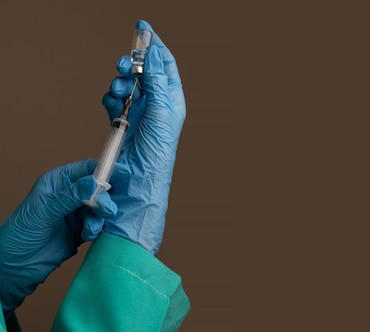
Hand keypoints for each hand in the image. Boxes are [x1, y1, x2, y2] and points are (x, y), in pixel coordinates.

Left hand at [0, 160, 116, 314]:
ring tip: (90, 228)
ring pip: (101, 208)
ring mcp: (76, 213)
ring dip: (100, 218)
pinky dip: (97, 230)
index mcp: (59, 182)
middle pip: (99, 189)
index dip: (105, 170)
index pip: (87, 169)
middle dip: (104, 200)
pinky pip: (99, 225)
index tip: (122, 174)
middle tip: (105, 211)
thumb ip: (71, 196)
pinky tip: (87, 235)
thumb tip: (94, 182)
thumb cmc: (20, 234)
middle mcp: (69, 195)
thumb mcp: (44, 211)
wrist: (15, 266)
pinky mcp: (82, 230)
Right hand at [100, 20, 185, 253]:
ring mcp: (140, 113)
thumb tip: (153, 53)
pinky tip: (112, 105)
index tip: (143, 28)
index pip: (165, 65)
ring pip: (126, 84)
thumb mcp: (161, 111)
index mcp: (172, 99)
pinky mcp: (123, 121)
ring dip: (119, 83)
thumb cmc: (157, 150)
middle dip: (131, 64)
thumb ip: (155, 81)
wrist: (139, 178)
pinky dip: (110, 99)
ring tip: (119, 92)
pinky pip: (114, 101)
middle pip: (143, 72)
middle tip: (123, 64)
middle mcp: (158, 104)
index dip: (155, 46)